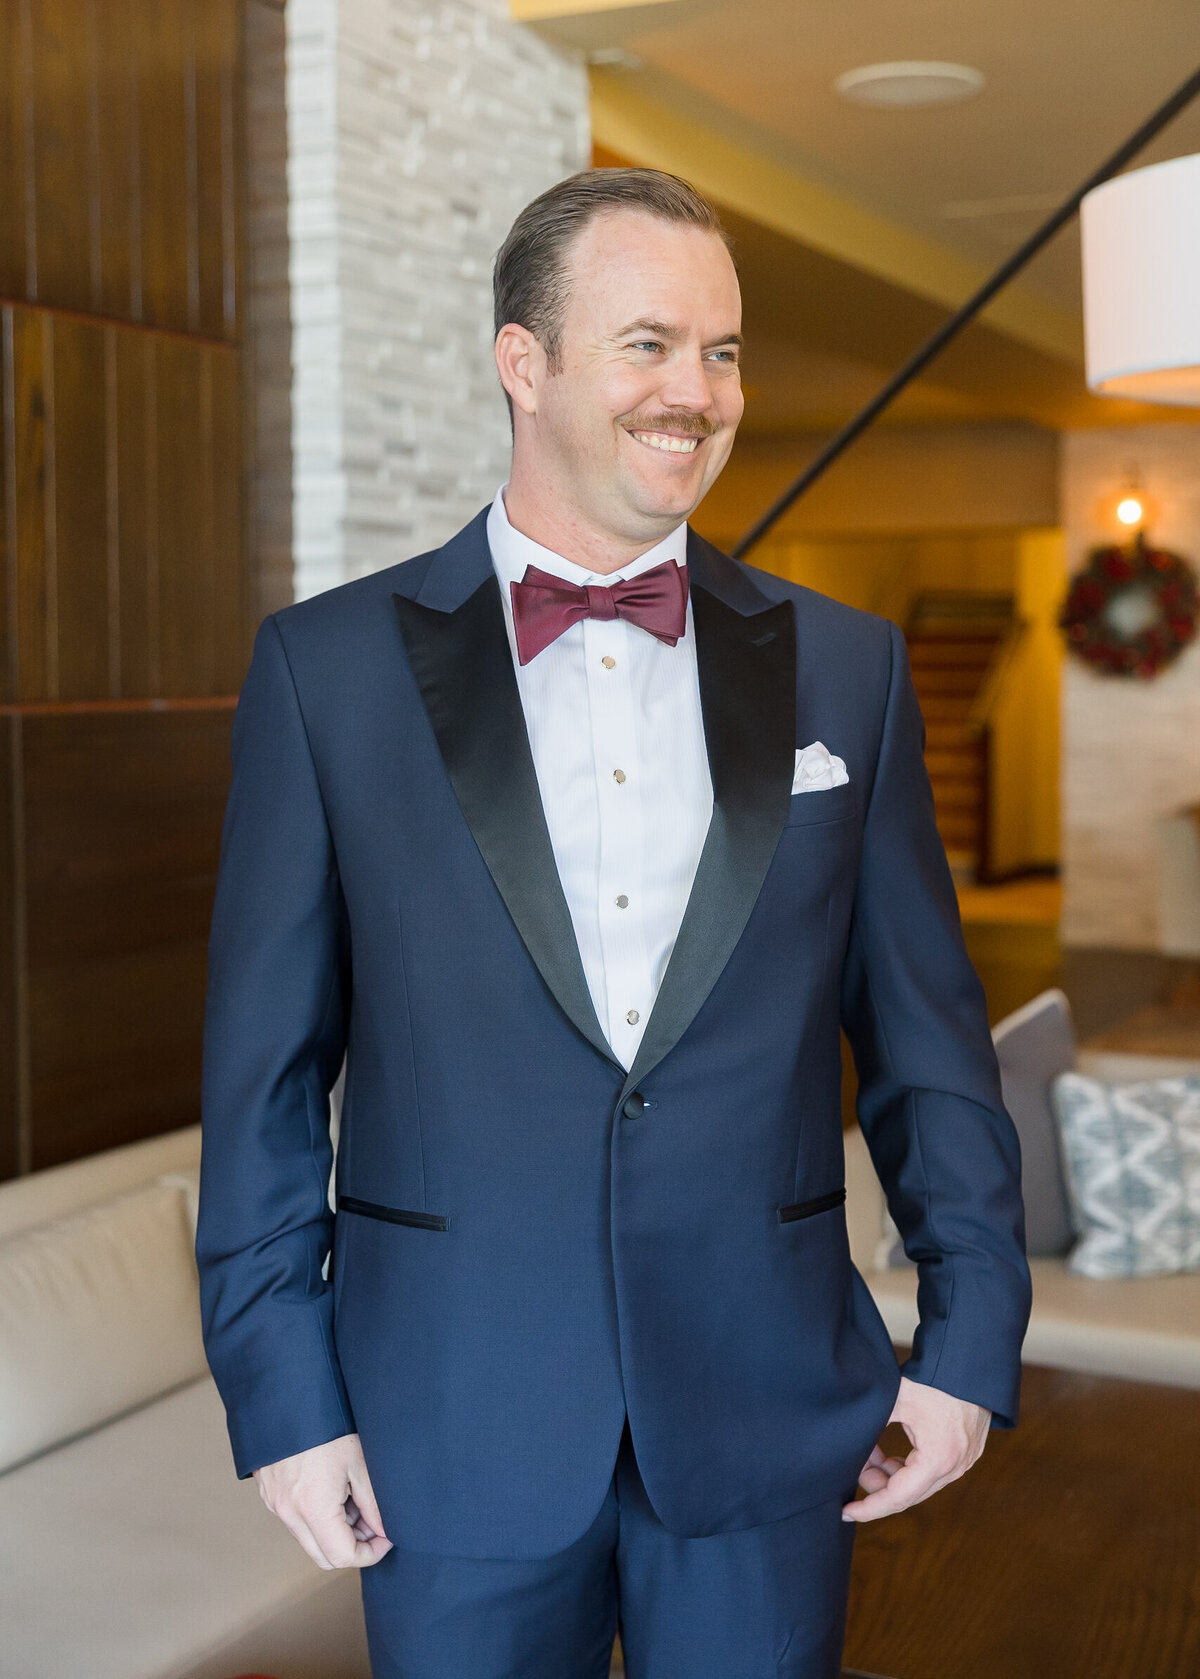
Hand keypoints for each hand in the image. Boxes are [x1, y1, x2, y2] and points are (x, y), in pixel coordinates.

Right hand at [253, 1432, 392, 1567]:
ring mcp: (275, 1505)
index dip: (371, 1554)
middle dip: (353, 1547)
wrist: (288, 1397)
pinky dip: (318, 1519)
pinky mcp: (270, 1495)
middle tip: (374, 1523)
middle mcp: (289, 1513)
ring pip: (310, 1540)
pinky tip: (335, 1491)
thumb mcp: (359, 1462)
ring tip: (355, 1499)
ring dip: (336, 1532)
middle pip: (324, 1557)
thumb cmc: (326, 1424)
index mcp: (313, 1507)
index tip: (386, 1538)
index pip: (343, 1556)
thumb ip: (373, 1504)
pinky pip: (297, 1522)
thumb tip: (384, 1531)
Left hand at [842, 1376, 989, 1523]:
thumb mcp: (896, 1399)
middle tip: (856, 1464)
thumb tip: (844, 1436)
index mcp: (937, 1460)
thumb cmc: (935, 1377)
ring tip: (870, 1452)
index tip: (846, 1512)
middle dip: (877, 1485)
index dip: (868, 1508)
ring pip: (919, 1484)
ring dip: (892, 1475)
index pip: (897, 1498)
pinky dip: (908, 1467)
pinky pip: (931, 1472)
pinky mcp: (965, 1453)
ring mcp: (963, 1462)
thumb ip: (870, 1422)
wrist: (971, 1362)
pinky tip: (890, 1452)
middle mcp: (954, 1468)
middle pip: (908, 1495)